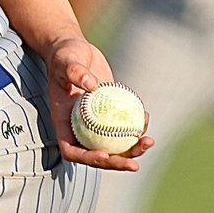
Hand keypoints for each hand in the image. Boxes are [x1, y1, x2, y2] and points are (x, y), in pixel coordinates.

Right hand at [46, 37, 153, 170]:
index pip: (71, 150)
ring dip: (132, 149)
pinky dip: (136, 126)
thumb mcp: (65, 61)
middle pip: (96, 154)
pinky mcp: (109, 112)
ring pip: (113, 145)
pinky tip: (146, 117)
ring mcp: (95, 121)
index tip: (104, 155)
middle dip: (116, 162)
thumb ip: (75, 72)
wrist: (74, 49)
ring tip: (149, 142)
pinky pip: (123, 126)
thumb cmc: (64, 56)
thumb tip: (92, 85)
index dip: (87, 158)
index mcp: (63, 122)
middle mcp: (79, 126)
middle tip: (135, 163)